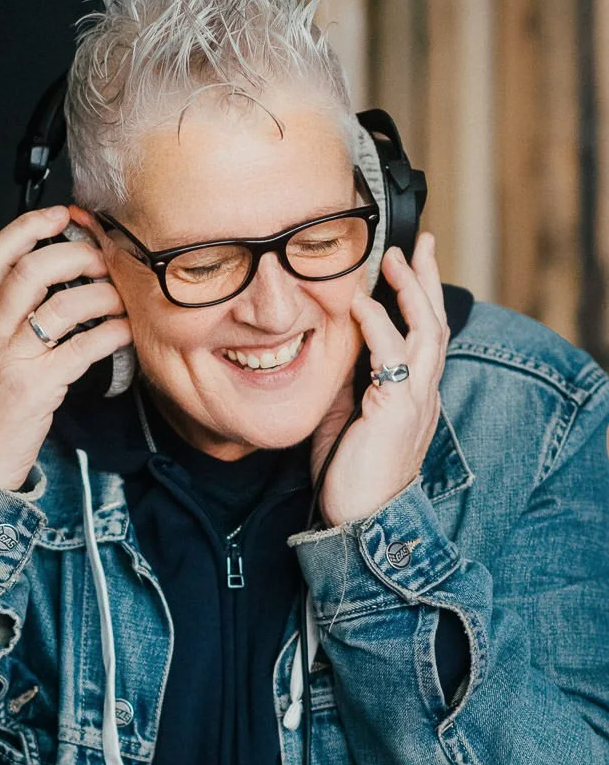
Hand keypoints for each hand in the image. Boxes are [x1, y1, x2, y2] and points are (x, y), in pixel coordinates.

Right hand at [0, 205, 132, 490]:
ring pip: (60, 307)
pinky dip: (110, 333)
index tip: (62, 215)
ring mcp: (12, 360)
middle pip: (30, 271)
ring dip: (100, 295)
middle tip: (101, 257)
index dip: (29, 226)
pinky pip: (81, 349)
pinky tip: (124, 330)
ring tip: (120, 296)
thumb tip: (56, 283)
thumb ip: (10, 317)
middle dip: (73, 255)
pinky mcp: (36, 388)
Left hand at [310, 233, 448, 526]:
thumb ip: (346, 383)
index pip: (424, 335)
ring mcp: (416, 401)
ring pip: (427, 331)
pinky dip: (377, 326)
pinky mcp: (398, 411)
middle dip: (426, 279)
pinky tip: (361, 303)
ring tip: (394, 258)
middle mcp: (423, 393)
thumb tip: (329, 349)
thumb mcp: (344, 417)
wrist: (360, 520)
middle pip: (436, 322)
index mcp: (414, 394)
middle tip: (416, 243)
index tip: (408, 264)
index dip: (419, 298)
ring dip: (410, 290)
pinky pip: (393, 358)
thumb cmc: (349, 477)